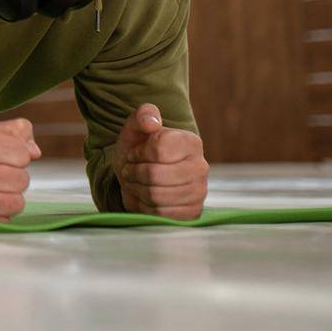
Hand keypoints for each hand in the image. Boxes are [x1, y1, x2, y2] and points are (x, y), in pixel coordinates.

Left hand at [108, 103, 208, 218]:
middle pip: (154, 174)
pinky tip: (145, 198)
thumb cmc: (138, 151)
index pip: (158, 149)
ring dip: (136, 189)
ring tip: (136, 182)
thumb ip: (142, 115)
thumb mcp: (135, 128)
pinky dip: (144, 207)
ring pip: (155, 195)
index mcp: (191, 142)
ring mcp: (199, 192)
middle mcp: (201, 167)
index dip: (138, 152)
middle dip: (133, 173)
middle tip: (131, 170)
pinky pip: (160, 214)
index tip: (136, 153)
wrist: (140, 178)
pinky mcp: (192, 213)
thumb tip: (152, 122)